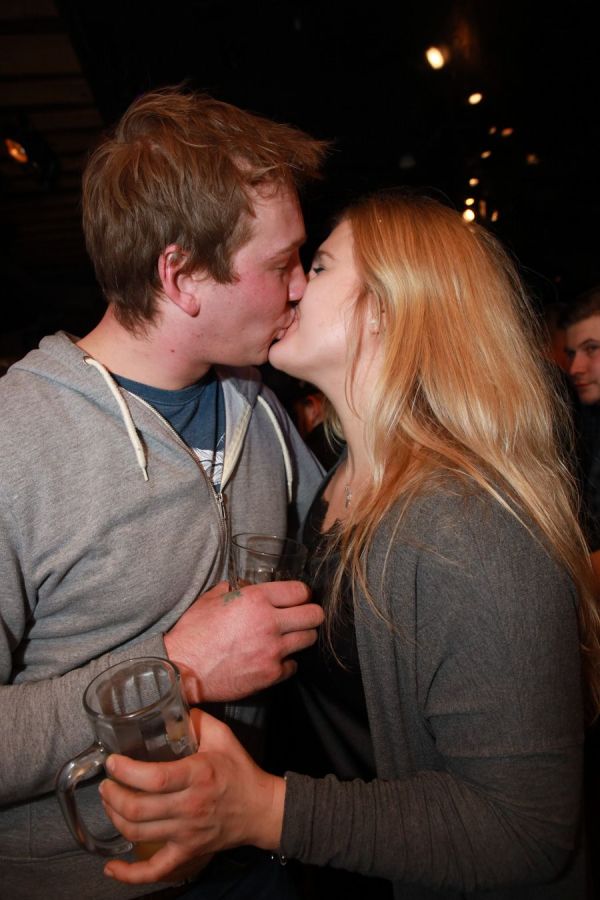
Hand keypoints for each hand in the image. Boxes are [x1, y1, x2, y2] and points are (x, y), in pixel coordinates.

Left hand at [100, 709, 285, 885]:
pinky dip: (129, 874)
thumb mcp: (223, 736)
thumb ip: (197, 719)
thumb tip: (173, 704)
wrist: (260, 810)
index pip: (154, 778)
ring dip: (115, 818)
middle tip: (106, 784)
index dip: (126, 772)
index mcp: (197, 775)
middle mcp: (189, 806)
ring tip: (109, 803)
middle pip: (138, 809)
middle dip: (112, 796)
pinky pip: (155, 870)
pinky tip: (111, 868)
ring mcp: (187, 833)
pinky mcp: (187, 852)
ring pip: (138, 833)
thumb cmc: (239, 771)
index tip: (112, 763)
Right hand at [164, 580, 322, 701]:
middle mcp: (269, 622)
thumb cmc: (193, 632)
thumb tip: (239, 586)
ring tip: (288, 638)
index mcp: (255, 599)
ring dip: (301, 637)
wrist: (183, 669)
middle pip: (315, 615)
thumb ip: (230, 589)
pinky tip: (274, 659)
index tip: (298, 599)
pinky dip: (286, 662)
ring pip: (309, 639)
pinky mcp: (270, 674)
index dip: (301, 594)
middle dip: (311, 614)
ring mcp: (273, 650)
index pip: (300, 591)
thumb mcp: (210, 600)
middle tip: (301, 617)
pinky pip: (293, 665)